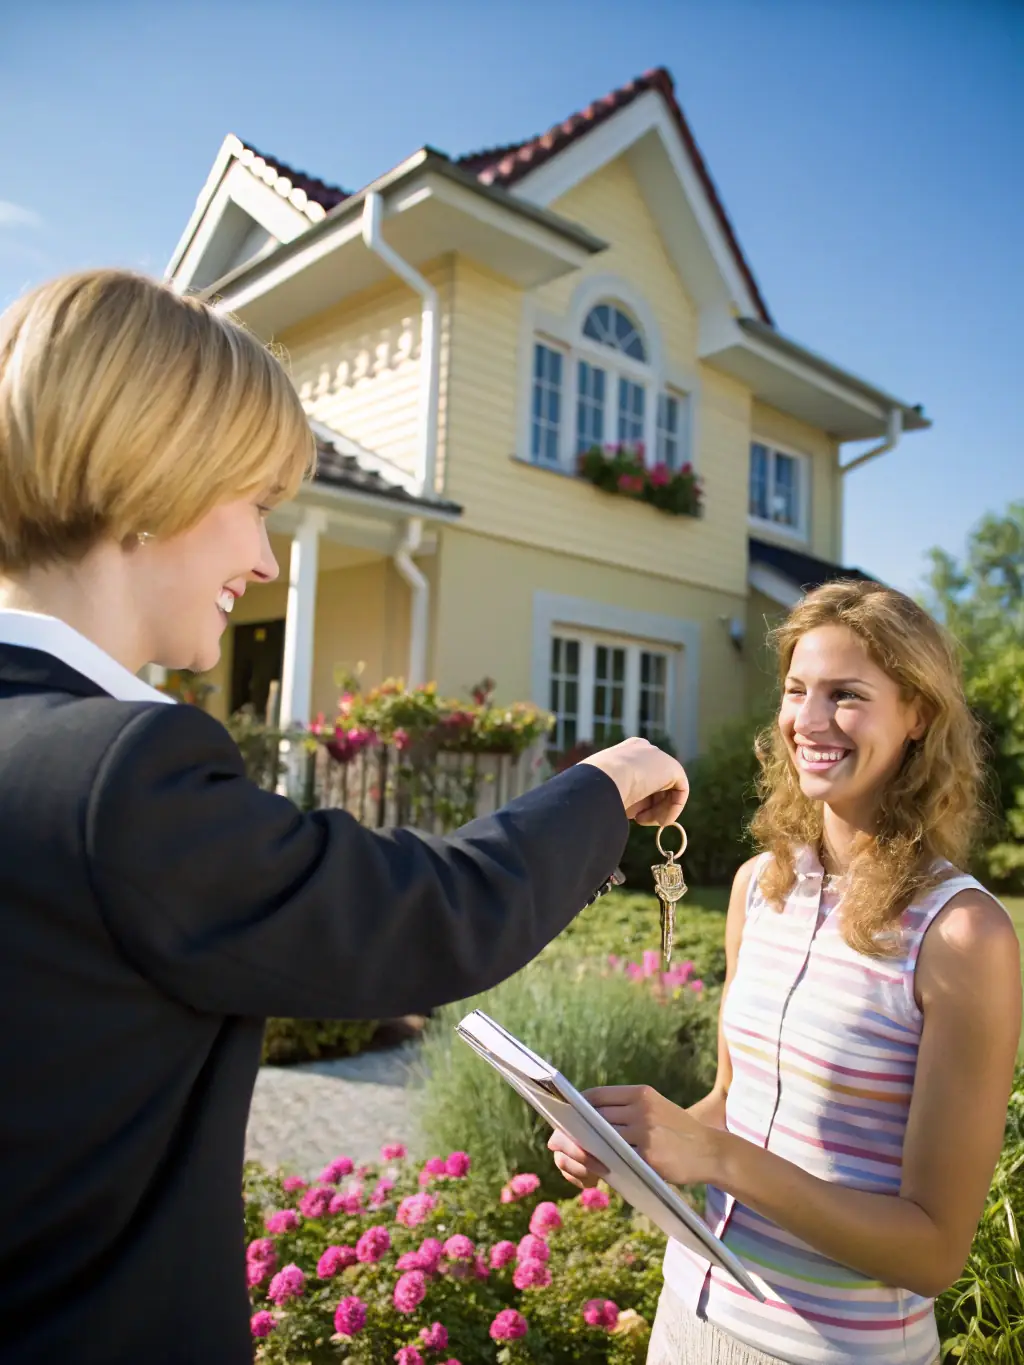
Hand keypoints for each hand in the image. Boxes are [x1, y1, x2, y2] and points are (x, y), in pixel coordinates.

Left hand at [548, 1085, 722, 1188]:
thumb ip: (625, 1112)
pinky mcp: (649, 1157)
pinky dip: (599, 1163)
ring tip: (566, 1155)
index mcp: (641, 1093)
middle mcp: (641, 1109)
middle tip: (554, 1141)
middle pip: (594, 1117)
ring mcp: (645, 1133)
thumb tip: (585, 1121)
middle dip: (572, 1129)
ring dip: (580, 1147)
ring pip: (600, 1139)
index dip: (575, 1107)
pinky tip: (590, 1169)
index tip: (562, 1117)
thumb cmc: (677, 1132)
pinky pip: (615, 1160)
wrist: (711, 1151)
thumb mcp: (655, 1109)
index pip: (597, 1095)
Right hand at [582, 738, 688, 825]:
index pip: (638, 776)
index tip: (630, 813)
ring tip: (643, 821)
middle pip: (654, 783)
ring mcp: (659, 756)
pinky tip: (659, 820)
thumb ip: (619, 793)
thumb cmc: (593, 788)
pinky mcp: (673, 767)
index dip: (637, 799)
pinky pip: (680, 791)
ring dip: (658, 810)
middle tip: (638, 819)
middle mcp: (644, 750)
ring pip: (667, 790)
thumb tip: (626, 809)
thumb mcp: (604, 789)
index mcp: (625, 751)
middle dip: (648, 805)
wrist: (602, 780)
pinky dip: (673, 809)